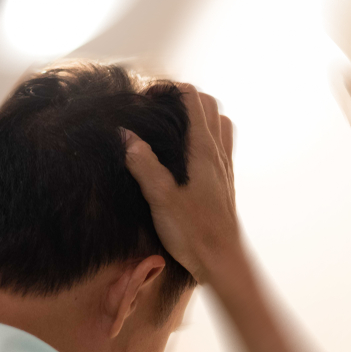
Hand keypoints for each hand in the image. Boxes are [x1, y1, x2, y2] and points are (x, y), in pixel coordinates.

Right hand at [122, 84, 240, 284]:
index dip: (170, 89)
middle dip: (184, 97)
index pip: (194, 100)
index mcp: (204, 150)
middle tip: (157, 106)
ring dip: (199, 115)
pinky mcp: (224, 183)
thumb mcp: (161, 197)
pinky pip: (220, 145)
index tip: (147, 96)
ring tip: (172, 124)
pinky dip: (205, 136)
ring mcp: (224, 168)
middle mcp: (218, 154)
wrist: (222, 262)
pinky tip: (185, 155)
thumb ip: (143, 164)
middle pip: (209, 106)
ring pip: (219, 124)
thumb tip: (125, 134)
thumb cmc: (194, 232)